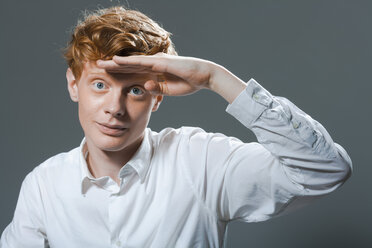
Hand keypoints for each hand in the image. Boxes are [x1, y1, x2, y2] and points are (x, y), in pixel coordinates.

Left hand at [97, 53, 215, 95]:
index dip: (119, 73)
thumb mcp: (169, 90)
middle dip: (112, 67)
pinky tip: (115, 61)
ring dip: (115, 63)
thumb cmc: (189, 82)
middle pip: (128, 65)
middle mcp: (153, 63)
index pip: (133, 72)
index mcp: (154, 71)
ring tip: (100, 63)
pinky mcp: (160, 62)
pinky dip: (127, 61)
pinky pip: (140, 62)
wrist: (204, 75)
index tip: (106, 76)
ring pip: (131, 62)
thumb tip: (143, 87)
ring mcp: (156, 61)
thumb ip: (157, 89)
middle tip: (96, 67)